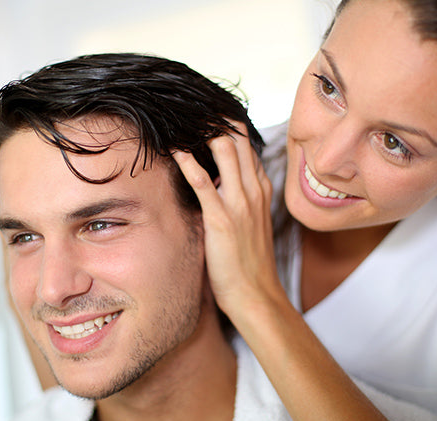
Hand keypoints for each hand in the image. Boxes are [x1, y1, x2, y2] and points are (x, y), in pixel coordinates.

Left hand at [172, 122, 285, 321]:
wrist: (256, 294)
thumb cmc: (249, 262)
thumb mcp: (250, 222)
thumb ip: (238, 197)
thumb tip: (215, 180)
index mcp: (261, 188)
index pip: (246, 143)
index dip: (225, 124)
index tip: (203, 115)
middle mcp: (253, 189)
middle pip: (237, 137)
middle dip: (212, 119)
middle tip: (187, 111)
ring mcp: (240, 203)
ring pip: (225, 150)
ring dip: (201, 133)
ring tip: (179, 122)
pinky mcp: (222, 219)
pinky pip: (203, 182)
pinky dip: (188, 162)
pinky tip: (174, 151)